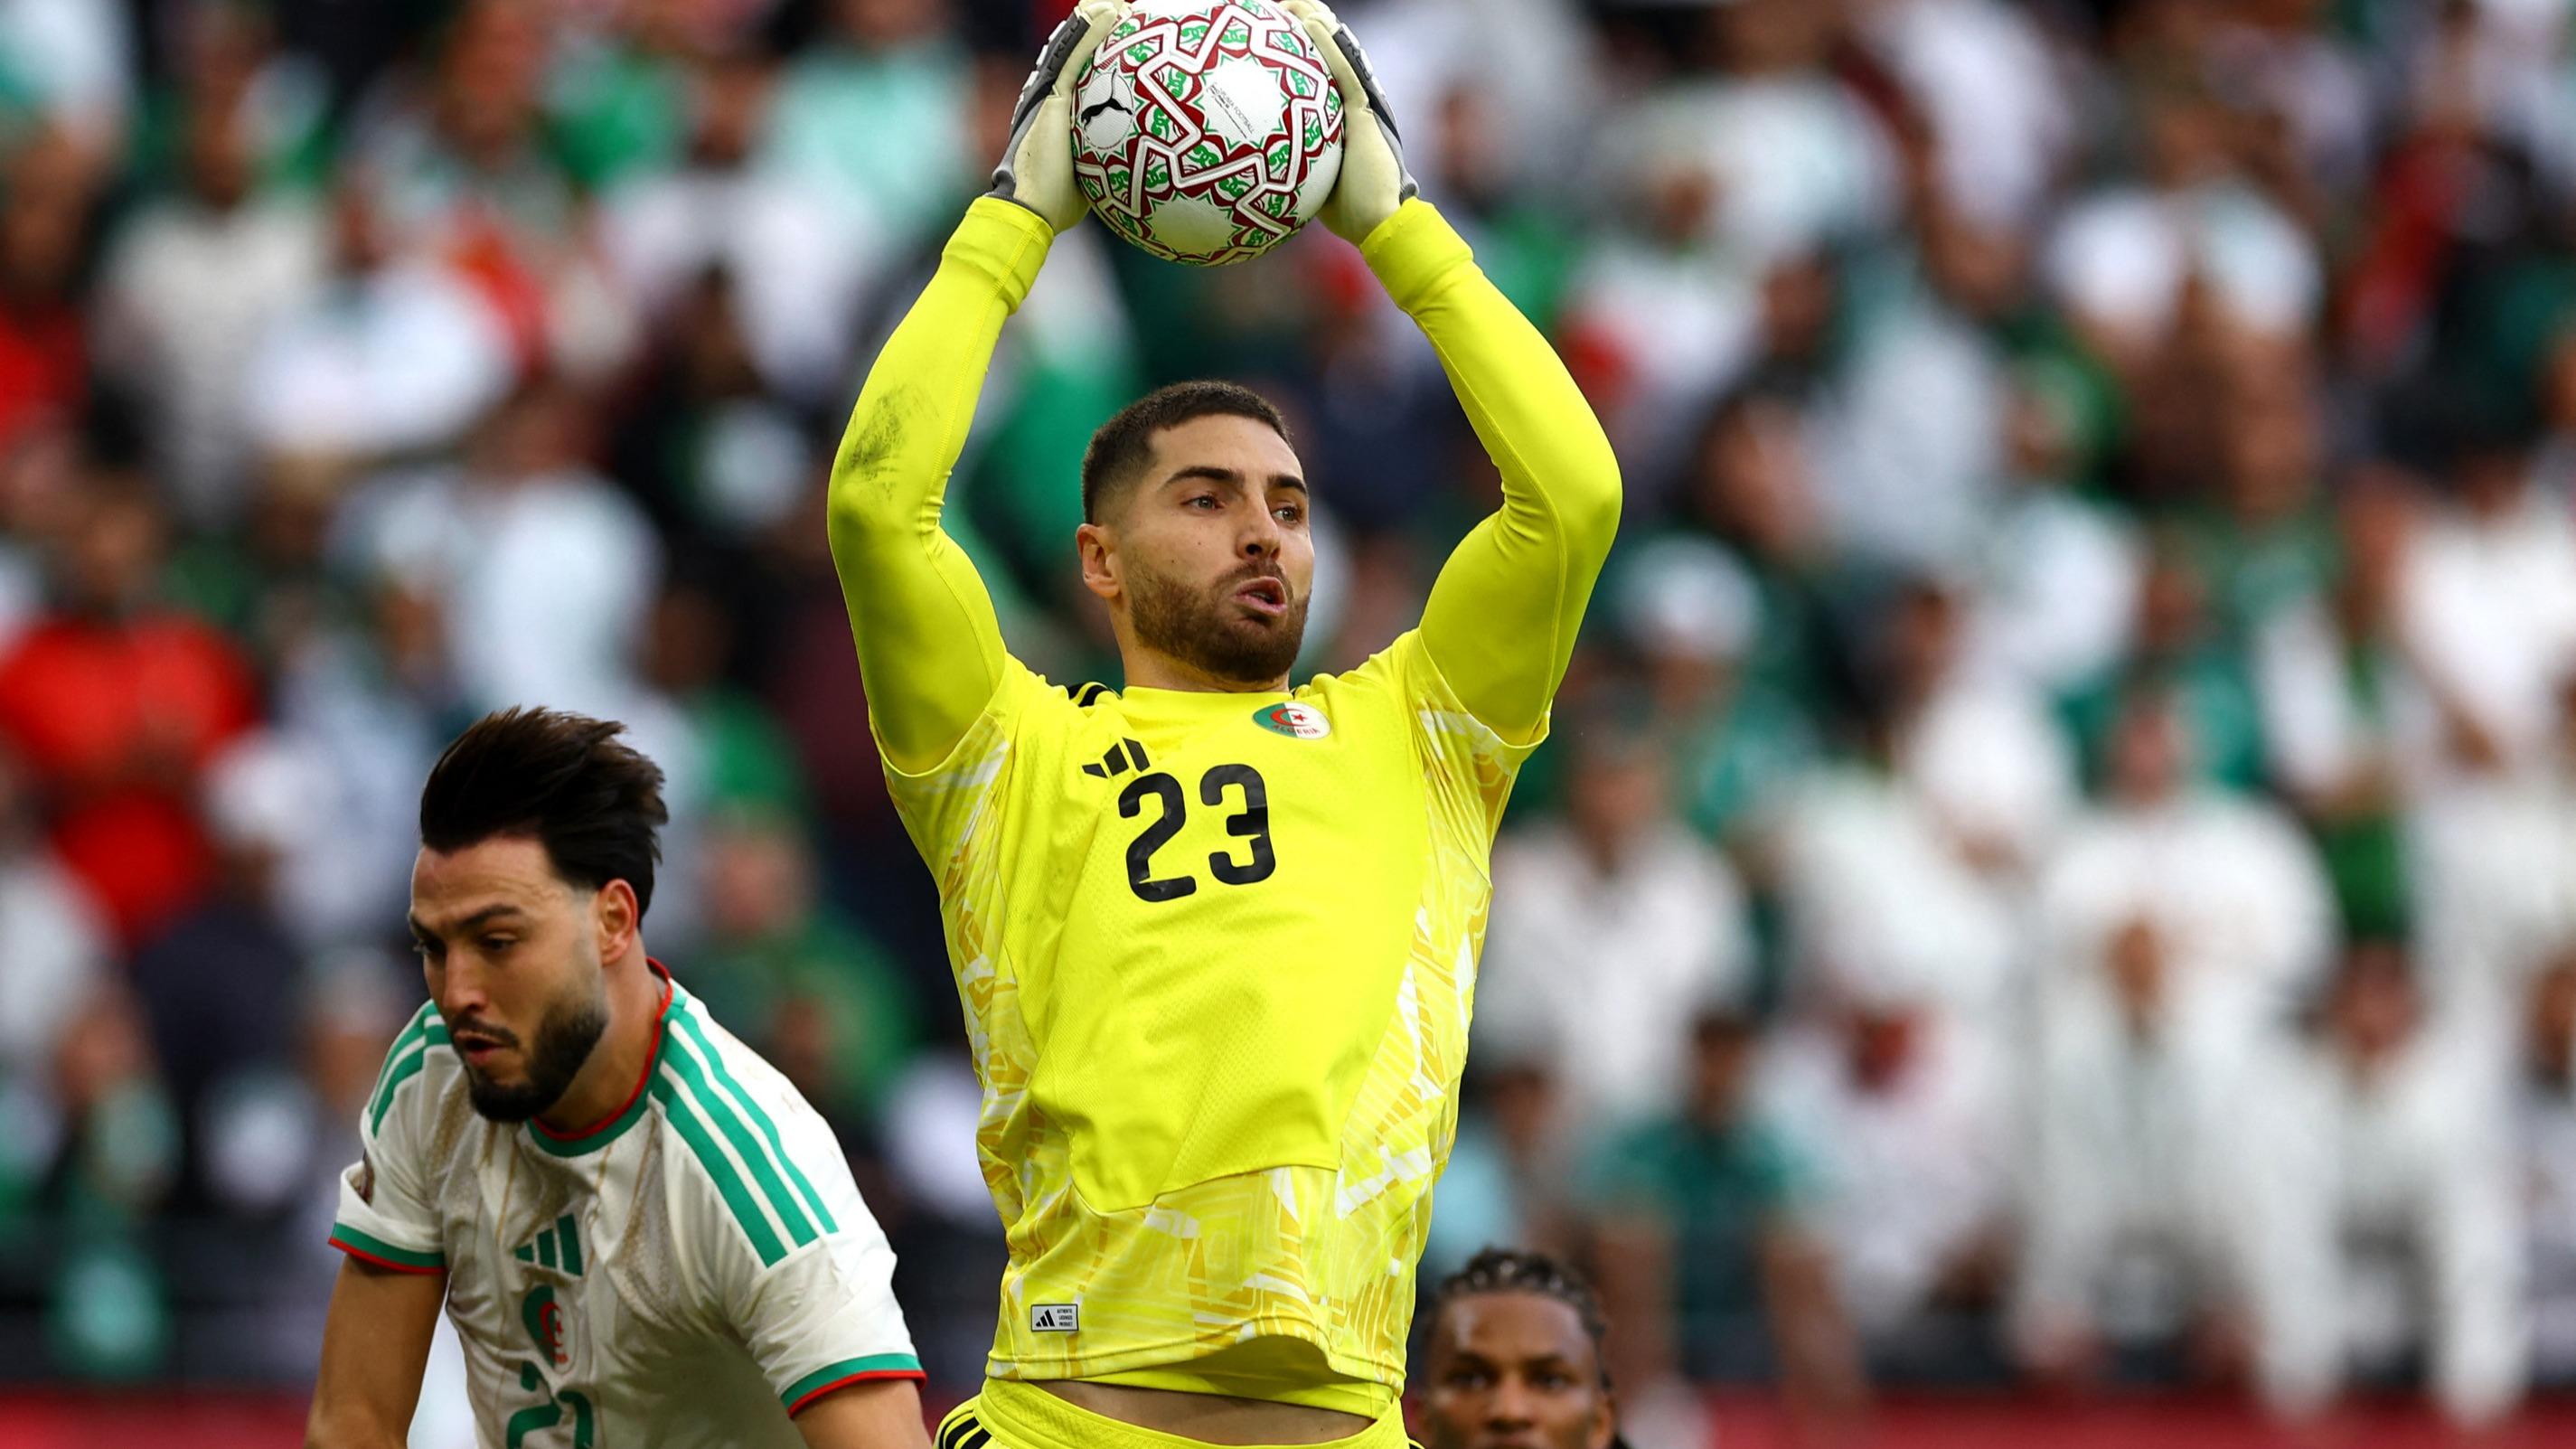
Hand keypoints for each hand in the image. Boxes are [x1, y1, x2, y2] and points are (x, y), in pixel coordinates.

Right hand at [989, 0, 1126, 231]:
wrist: (1032, 206)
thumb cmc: (1059, 201)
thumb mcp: (1091, 177)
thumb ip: (1103, 164)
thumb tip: (1129, 176)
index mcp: (1063, 114)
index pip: (1084, 75)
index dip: (1100, 53)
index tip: (1123, 38)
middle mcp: (1055, 98)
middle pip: (1078, 53)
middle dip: (1097, 28)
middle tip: (1122, 8)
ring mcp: (1052, 95)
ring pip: (1076, 47)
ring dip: (1096, 20)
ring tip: (1118, 2)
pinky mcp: (1054, 97)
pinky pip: (1076, 57)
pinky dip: (1092, 33)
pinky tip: (1111, 12)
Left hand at [1283, 0, 1417, 243]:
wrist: (1381, 224)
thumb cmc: (1350, 213)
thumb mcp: (1312, 184)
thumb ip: (1296, 167)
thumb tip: (1260, 173)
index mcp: (1344, 116)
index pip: (1323, 71)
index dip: (1304, 48)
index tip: (1276, 34)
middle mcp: (1354, 104)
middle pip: (1333, 51)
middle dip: (1309, 23)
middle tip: (1280, 8)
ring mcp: (1361, 105)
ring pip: (1339, 51)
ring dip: (1317, 22)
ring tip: (1294, 1)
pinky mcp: (1364, 113)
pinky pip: (1343, 71)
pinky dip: (1326, 45)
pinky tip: (1308, 22)